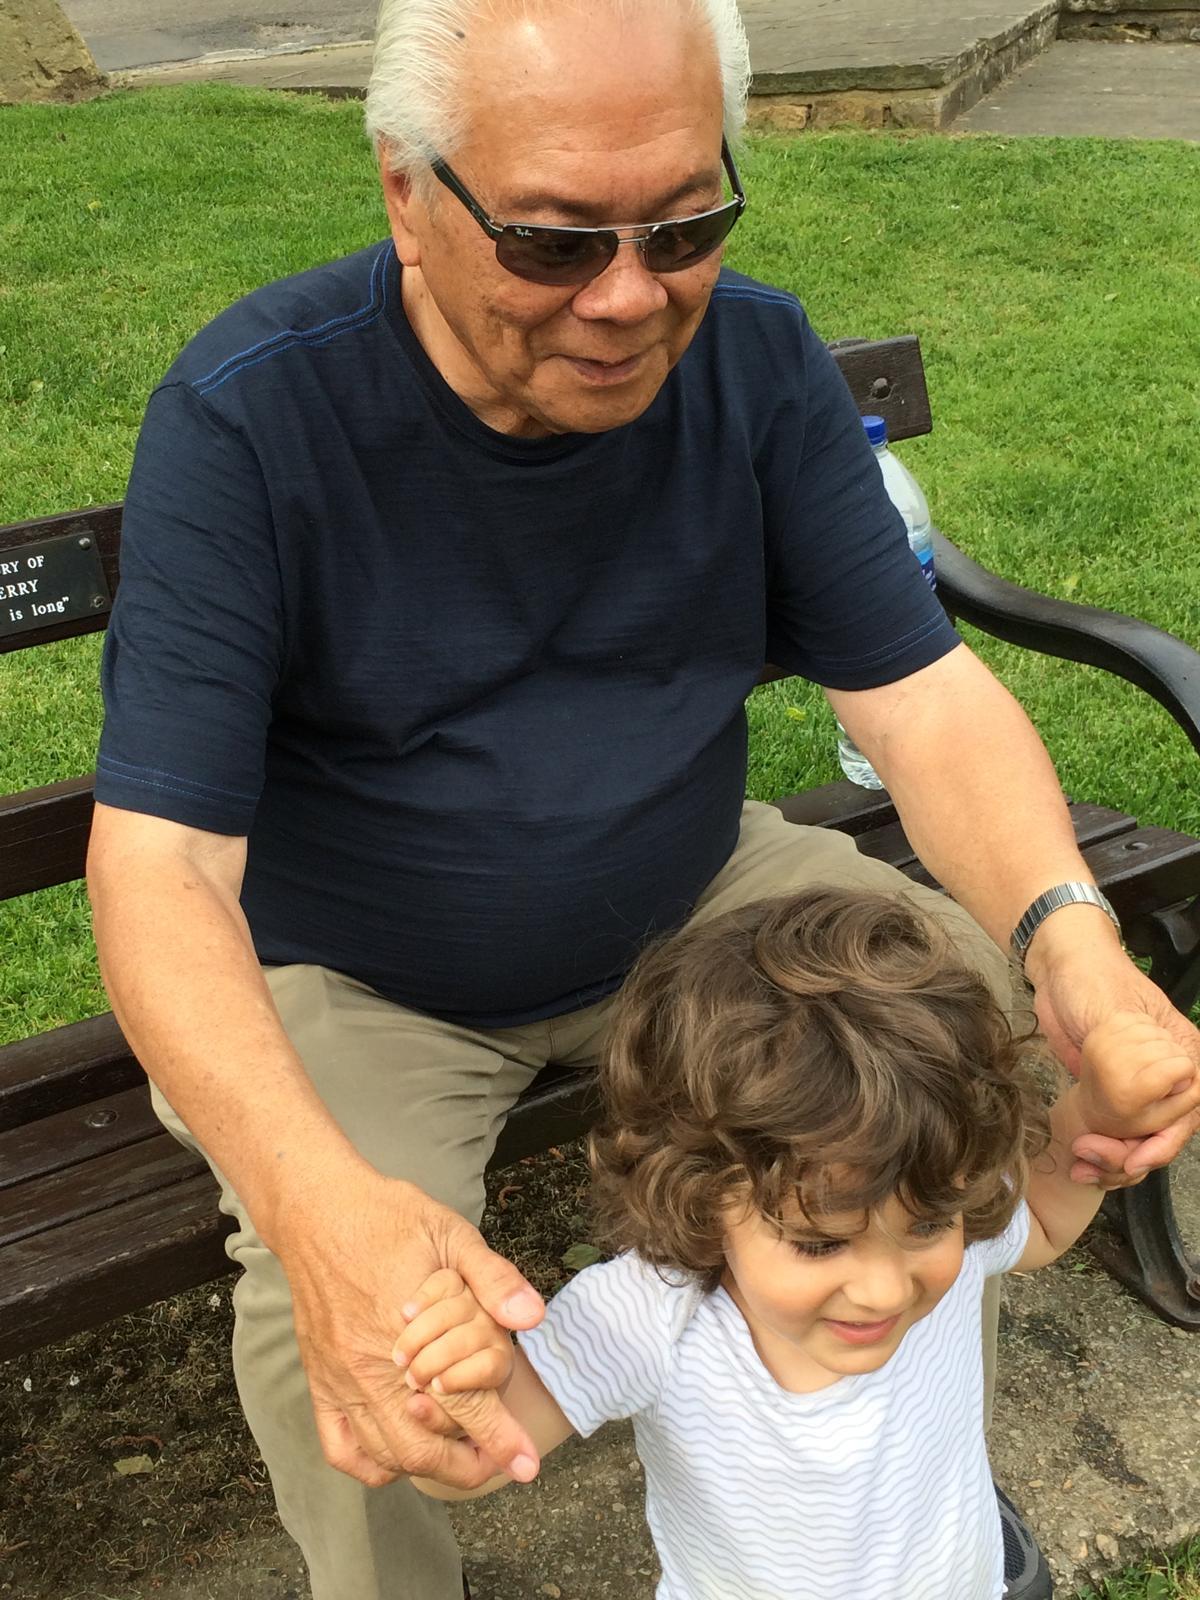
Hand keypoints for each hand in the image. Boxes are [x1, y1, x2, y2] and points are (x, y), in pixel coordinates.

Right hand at [271, 1164, 543, 1489]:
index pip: (462, 1403)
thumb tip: (531, 1316)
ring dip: (425, 1467)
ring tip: (457, 1458)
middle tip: (493, 1459)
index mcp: (411, 1331)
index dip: (499, 1439)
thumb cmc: (389, 1219)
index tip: (524, 1463)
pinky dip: (371, 1464)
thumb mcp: (451, 1233)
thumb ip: (492, 1277)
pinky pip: (341, 1447)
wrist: (319, 1210)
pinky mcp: (319, 1380)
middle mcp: (372, 1366)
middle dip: (465, 1466)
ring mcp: (340, 1379)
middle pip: (421, 1447)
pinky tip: (397, 1453)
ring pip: (385, 1454)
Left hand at [1029, 930, 1199, 1181]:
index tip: (1132, 1159)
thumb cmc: (1091, 977)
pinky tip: (1080, 1163)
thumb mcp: (1114, 1009)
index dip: (1160, 1143)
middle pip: (1162, 1138)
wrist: (1057, 972)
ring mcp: (1140, 1090)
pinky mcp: (1111, 1097)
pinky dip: (1101, 1155)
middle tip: (1087, 1152)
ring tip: (1080, 1164)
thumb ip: (1134, 1047)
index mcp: (1184, 1055)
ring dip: (1111, 1163)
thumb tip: (1169, 1077)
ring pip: (1139, 1145)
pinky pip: (1116, 1139)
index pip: (1187, 1114)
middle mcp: (1168, 1078)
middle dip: (1127, 1156)